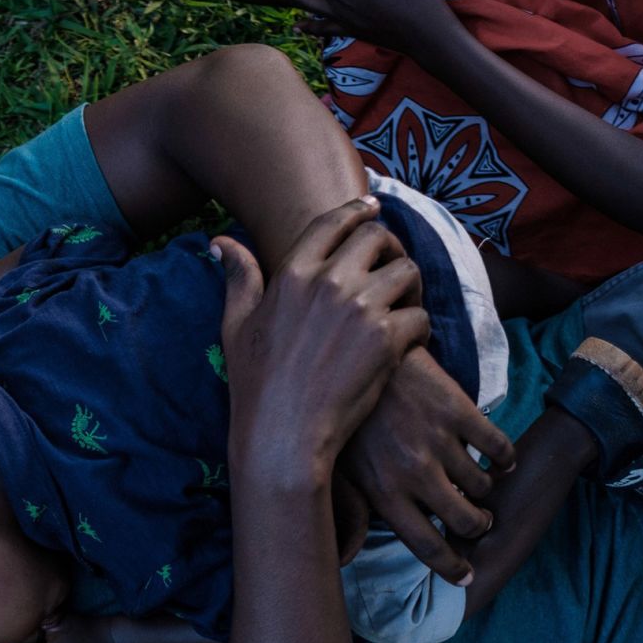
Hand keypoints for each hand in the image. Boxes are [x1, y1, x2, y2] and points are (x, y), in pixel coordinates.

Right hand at [217, 197, 429, 479]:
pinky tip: (408, 343)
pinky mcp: (387, 339)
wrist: (282, 434)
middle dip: (391, 247)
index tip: (372, 208)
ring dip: (411, 286)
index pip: (332, 223)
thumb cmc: (254, 384)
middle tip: (392, 268)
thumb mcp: (236, 325)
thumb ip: (238, 278)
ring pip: (408, 271)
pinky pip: (421, 315)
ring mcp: (360, 309)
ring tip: (404, 305)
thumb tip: (220, 241)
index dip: (357, 210)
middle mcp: (328, 282)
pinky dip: (419, 327)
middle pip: (378, 237)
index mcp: (291, 274)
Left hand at [337, 348, 515, 584]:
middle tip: (479, 520)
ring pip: (483, 485)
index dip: (451, 566)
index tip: (466, 574)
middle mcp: (414, 474)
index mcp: (381, 493)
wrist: (351, 351)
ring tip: (482, 484)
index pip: (426, 546)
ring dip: (486, 489)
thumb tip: (344, 558)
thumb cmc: (340, 414)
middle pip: (464, 520)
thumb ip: (348, 513)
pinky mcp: (458, 410)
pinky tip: (501, 458)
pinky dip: (506, 457)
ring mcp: (438, 441)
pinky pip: (498, 447)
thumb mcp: (334, 467)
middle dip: (477, 525)